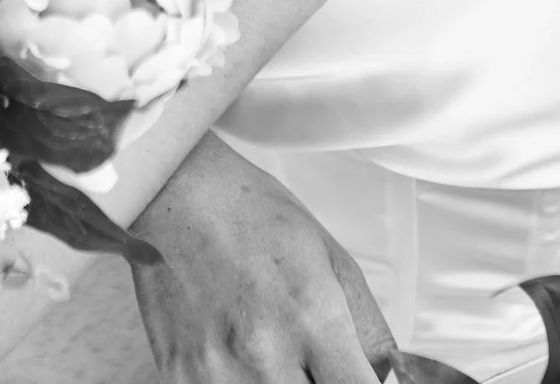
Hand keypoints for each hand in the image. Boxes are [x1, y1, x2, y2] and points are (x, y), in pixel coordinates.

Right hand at [129, 134, 394, 383]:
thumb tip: (386, 379)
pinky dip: (236, 382)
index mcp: (312, 320)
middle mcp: (264, 355)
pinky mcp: (176, 377)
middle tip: (312, 360)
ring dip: (277, 383)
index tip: (356, 377)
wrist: (173, 195)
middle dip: (320, 382)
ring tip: (268, 351)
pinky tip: (235, 355)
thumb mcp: (333, 260)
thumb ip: (368, 331)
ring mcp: (215, 373)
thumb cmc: (253, 217)